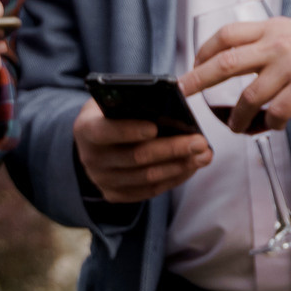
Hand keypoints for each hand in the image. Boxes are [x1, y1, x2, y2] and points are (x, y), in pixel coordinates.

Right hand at [72, 98, 211, 202]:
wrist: (94, 141)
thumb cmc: (112, 113)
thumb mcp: (115, 99)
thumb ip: (136, 99)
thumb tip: (176, 97)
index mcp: (86, 129)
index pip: (106, 131)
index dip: (130, 131)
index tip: (155, 128)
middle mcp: (91, 158)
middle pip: (136, 157)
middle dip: (172, 149)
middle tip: (200, 142)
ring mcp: (102, 180)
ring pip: (147, 177)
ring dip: (180, 166)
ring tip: (204, 155)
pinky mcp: (115, 194)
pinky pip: (149, 190)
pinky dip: (174, 178)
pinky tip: (191, 166)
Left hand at [181, 16, 290, 131]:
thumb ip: (270, 43)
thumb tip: (244, 61)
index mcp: (272, 29)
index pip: (227, 35)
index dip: (204, 51)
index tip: (194, 65)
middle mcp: (277, 44)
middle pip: (225, 62)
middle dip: (197, 80)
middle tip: (182, 93)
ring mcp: (290, 66)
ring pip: (248, 96)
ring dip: (236, 116)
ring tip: (234, 126)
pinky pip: (277, 112)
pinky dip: (271, 123)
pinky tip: (274, 124)